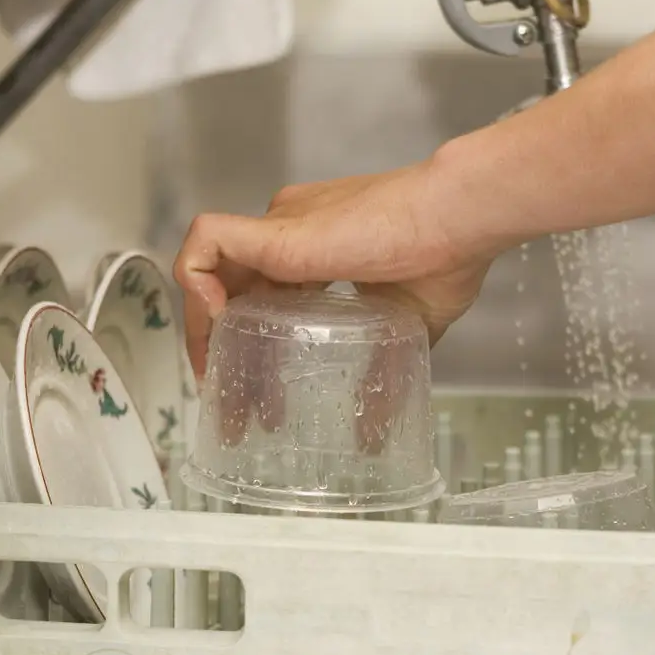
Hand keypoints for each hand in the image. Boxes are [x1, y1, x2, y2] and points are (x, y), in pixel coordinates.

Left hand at [173, 160, 493, 376]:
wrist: (459, 218)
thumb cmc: (445, 257)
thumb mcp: (404, 328)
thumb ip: (380, 375)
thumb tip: (374, 436)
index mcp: (318, 247)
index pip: (263, 291)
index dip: (249, 337)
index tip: (255, 387)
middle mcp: (290, 231)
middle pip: (233, 288)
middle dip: (222, 348)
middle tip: (232, 404)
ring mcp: (280, 228)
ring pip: (211, 269)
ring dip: (202, 327)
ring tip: (215, 383)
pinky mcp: (276, 231)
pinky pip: (206, 244)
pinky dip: (195, 282)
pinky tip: (216, 328)